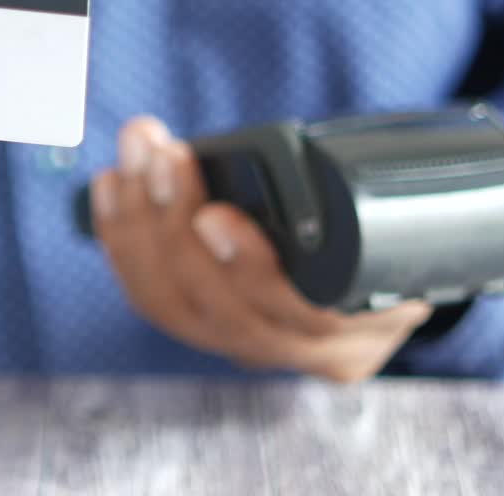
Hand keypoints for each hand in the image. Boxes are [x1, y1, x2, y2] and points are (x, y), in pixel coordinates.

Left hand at [91, 116, 431, 382]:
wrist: (379, 274)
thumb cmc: (384, 233)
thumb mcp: (392, 220)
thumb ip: (345, 197)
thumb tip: (274, 151)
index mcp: (359, 331)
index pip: (299, 314)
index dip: (247, 268)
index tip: (213, 214)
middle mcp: (300, 351)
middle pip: (216, 307)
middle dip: (175, 221)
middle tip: (159, 154)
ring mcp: (247, 347)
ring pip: (172, 306)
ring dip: (139, 223)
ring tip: (133, 160)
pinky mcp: (205, 329)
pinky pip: (151, 297)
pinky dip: (123, 237)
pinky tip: (111, 188)